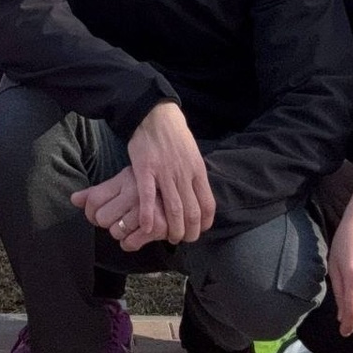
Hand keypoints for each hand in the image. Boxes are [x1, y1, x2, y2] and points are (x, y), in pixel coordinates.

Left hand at [71, 166, 168, 250]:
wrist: (181, 188)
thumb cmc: (147, 185)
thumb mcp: (123, 180)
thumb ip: (98, 191)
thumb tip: (73, 199)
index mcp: (125, 179)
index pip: (94, 199)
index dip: (90, 210)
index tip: (96, 212)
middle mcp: (134, 193)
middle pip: (102, 218)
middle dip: (105, 221)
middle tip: (114, 218)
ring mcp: (146, 210)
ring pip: (115, 232)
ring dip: (119, 232)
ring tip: (128, 224)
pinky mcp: (157, 226)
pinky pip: (129, 243)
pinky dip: (129, 243)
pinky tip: (135, 234)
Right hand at [127, 103, 214, 243]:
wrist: (154, 113)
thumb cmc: (174, 133)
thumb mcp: (192, 152)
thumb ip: (194, 174)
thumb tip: (198, 195)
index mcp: (197, 169)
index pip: (207, 205)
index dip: (205, 223)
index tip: (199, 230)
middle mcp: (184, 173)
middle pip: (191, 212)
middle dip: (189, 232)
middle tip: (183, 239)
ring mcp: (165, 172)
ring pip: (173, 209)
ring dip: (172, 229)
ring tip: (169, 238)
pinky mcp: (145, 169)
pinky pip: (148, 197)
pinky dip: (148, 215)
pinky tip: (147, 228)